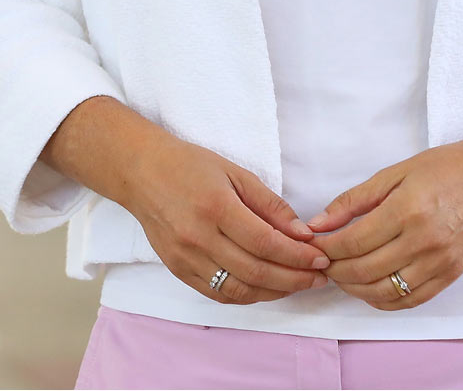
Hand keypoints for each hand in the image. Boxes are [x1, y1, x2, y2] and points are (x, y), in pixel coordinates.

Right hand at [124, 136, 330, 304]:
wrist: (140, 172)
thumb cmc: (189, 165)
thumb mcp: (235, 172)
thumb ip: (269, 205)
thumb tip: (302, 234)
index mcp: (216, 207)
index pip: (267, 243)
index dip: (299, 256)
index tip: (322, 257)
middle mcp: (199, 238)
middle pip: (256, 272)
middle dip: (296, 278)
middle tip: (320, 276)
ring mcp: (186, 258)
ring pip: (239, 290)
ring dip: (275, 292)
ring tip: (298, 284)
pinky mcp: (178, 270)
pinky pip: (218, 294)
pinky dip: (247, 296)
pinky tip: (266, 288)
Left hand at [307, 140, 462, 309]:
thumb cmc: (446, 168)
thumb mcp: (394, 173)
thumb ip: (353, 200)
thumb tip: (318, 223)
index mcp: (406, 211)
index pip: (354, 242)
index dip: (328, 248)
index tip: (315, 244)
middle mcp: (423, 242)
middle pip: (364, 271)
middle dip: (335, 270)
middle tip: (322, 261)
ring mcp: (439, 263)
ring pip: (384, 292)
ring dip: (354, 289)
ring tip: (342, 275)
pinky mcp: (451, 276)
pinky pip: (410, 300)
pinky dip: (383, 300)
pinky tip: (369, 288)